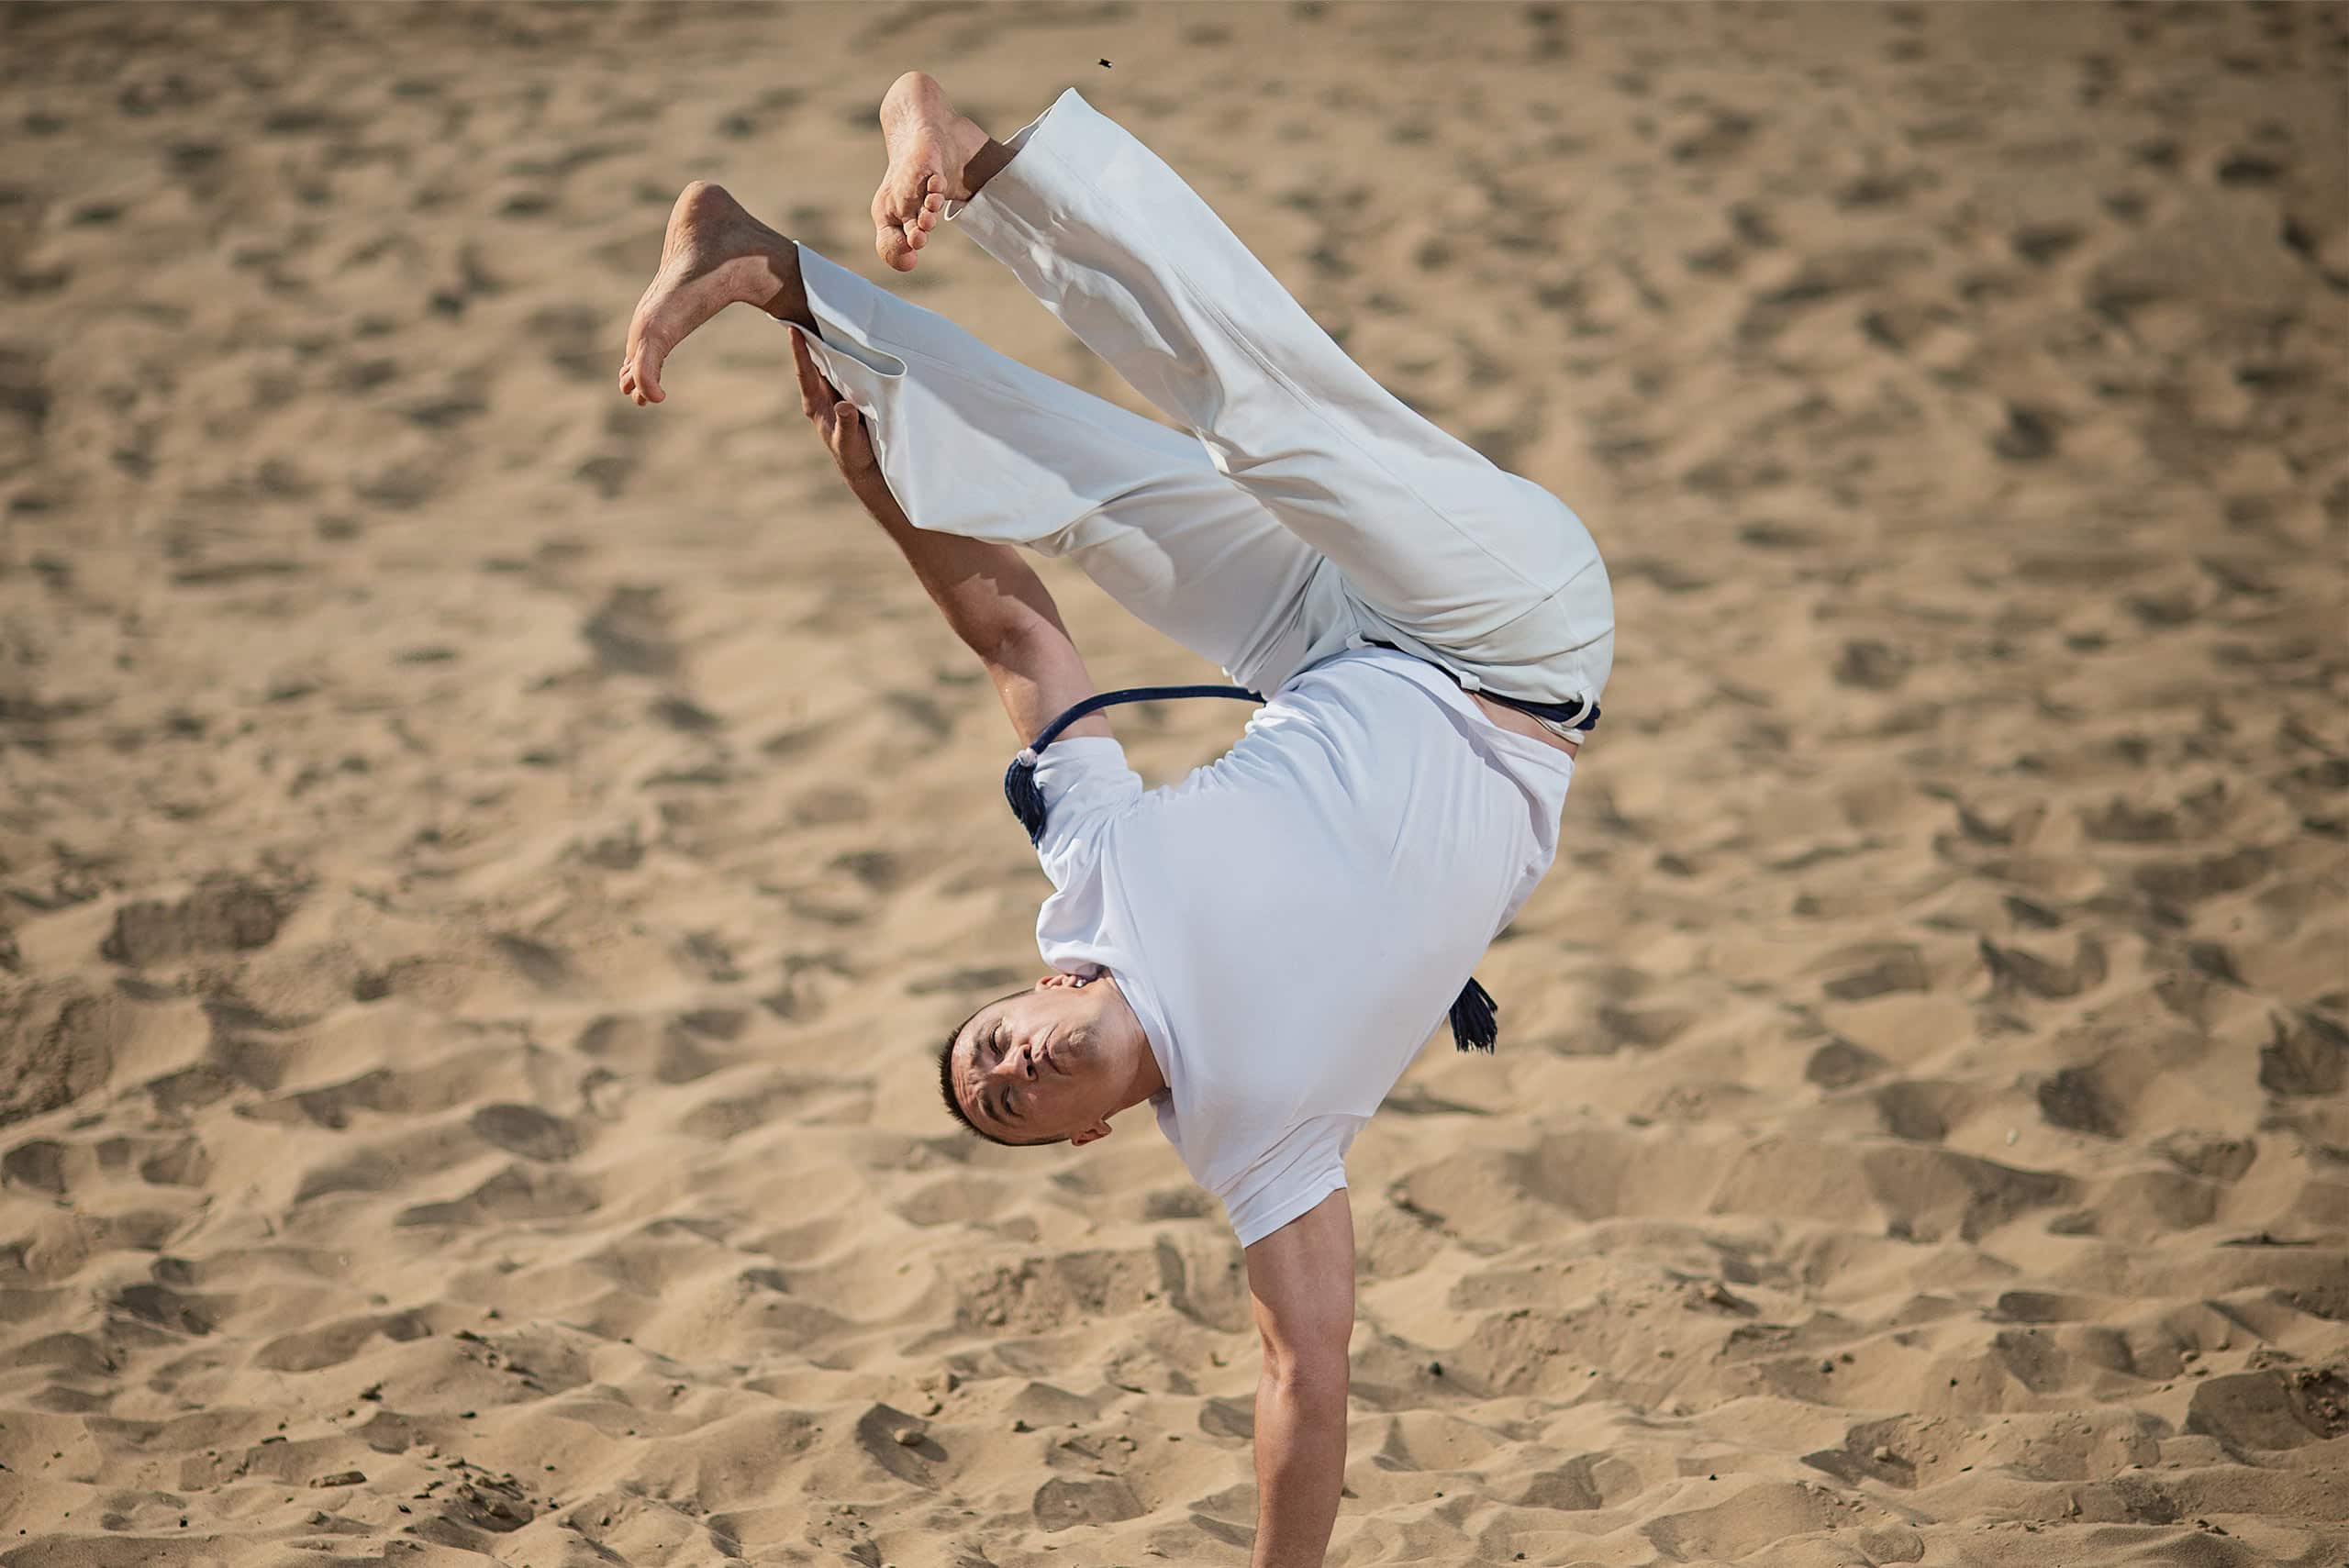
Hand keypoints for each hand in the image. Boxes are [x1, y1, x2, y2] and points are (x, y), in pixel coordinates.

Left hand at [789, 325, 878, 482]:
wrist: (864, 465)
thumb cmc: (853, 455)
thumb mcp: (849, 443)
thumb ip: (846, 425)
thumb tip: (844, 405)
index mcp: (815, 404)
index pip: (805, 373)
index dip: (799, 351)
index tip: (792, 330)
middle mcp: (821, 393)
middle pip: (814, 360)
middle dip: (812, 336)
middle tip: (809, 309)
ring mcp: (833, 391)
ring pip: (829, 361)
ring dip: (829, 342)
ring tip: (828, 316)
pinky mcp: (846, 391)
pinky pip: (843, 367)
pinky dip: (845, 353)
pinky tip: (849, 337)